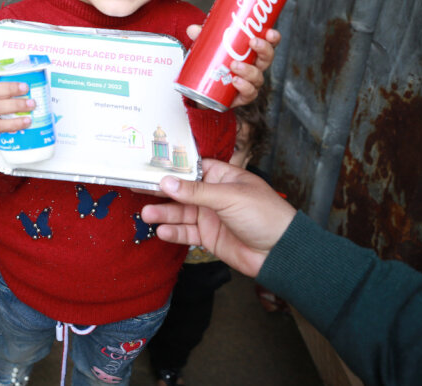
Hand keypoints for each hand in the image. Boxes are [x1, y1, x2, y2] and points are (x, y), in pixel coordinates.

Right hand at [140, 159, 295, 277]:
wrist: (281, 253)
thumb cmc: (266, 216)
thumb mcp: (229, 197)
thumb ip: (196, 191)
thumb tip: (167, 181)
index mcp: (223, 177)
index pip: (192, 169)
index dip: (172, 169)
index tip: (150, 168)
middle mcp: (214, 195)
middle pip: (181, 191)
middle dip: (161, 192)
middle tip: (139, 189)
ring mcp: (210, 216)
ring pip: (181, 213)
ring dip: (163, 213)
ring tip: (147, 215)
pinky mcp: (209, 237)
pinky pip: (186, 233)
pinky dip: (173, 232)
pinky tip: (162, 231)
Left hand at [186, 25, 280, 107]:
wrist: (202, 89)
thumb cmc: (213, 62)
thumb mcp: (207, 46)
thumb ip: (202, 37)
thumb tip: (192, 29)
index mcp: (252, 53)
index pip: (268, 44)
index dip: (273, 38)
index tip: (269, 32)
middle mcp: (255, 67)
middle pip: (267, 58)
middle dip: (264, 49)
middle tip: (252, 42)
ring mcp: (250, 83)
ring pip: (257, 77)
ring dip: (248, 70)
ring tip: (235, 65)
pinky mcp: (242, 97)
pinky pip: (248, 93)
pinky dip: (244, 87)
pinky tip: (236, 81)